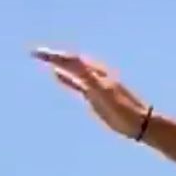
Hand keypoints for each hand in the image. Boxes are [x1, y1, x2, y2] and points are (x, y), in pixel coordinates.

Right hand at [32, 48, 150, 139]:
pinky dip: (65, 77)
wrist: (139, 122)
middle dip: (54, 57)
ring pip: (72, 70)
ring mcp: (93, 84)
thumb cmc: (122, 107)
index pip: (70, 60)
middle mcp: (93, 74)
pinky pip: (76, 82)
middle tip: (37, 53)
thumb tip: (69, 60)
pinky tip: (57, 75)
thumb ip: (85, 75)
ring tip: (44, 59)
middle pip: (70, 61)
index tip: (36, 53)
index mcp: (95, 72)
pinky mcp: (94, 95)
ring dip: (59, 64)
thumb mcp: (102, 90)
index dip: (53, 56)